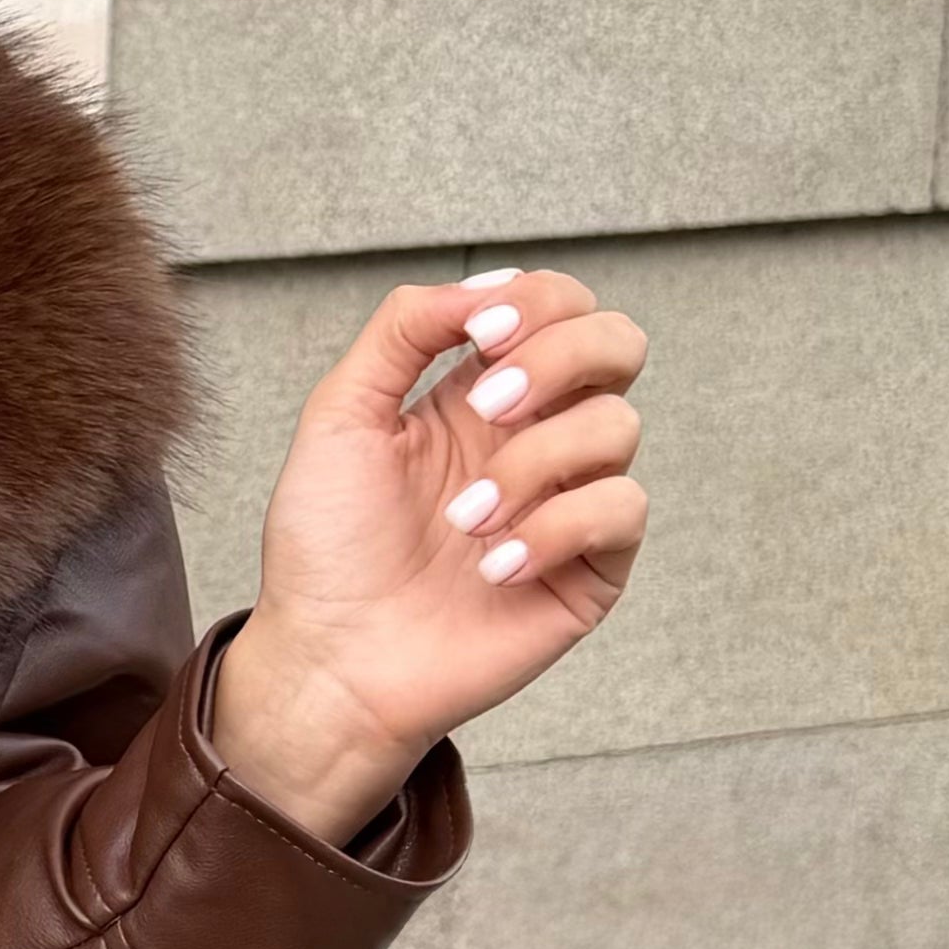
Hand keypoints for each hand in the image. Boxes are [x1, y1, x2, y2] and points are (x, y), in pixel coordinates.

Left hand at [208, 266, 647, 843]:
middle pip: (620, 343)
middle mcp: (533, 437)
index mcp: (479, 392)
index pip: (559, 306)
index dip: (538, 301)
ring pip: (619, 426)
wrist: (330, 659)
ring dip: (532, 463)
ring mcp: (568, 502)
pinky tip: (494, 566)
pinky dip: (555, 529)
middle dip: (559, 358)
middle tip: (487, 408)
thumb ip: (405, 328)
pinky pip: (622, 509)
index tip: (480, 334)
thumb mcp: (341, 414)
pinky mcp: (591, 569)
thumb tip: (485, 289)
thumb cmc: (326, 546)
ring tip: (464, 519)